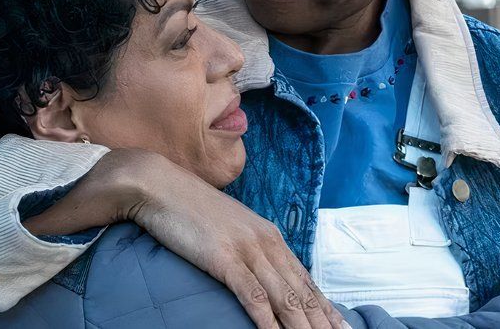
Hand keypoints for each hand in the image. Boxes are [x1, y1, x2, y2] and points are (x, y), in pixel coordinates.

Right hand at [41, 148, 343, 328]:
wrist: (157, 185)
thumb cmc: (188, 209)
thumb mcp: (228, 230)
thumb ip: (247, 250)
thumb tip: (259, 273)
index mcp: (269, 236)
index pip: (305, 279)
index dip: (325, 307)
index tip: (342, 327)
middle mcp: (265, 242)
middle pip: (302, 291)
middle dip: (324, 321)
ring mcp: (247, 250)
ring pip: (285, 297)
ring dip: (304, 326)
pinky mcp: (224, 259)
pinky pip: (252, 295)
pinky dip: (268, 319)